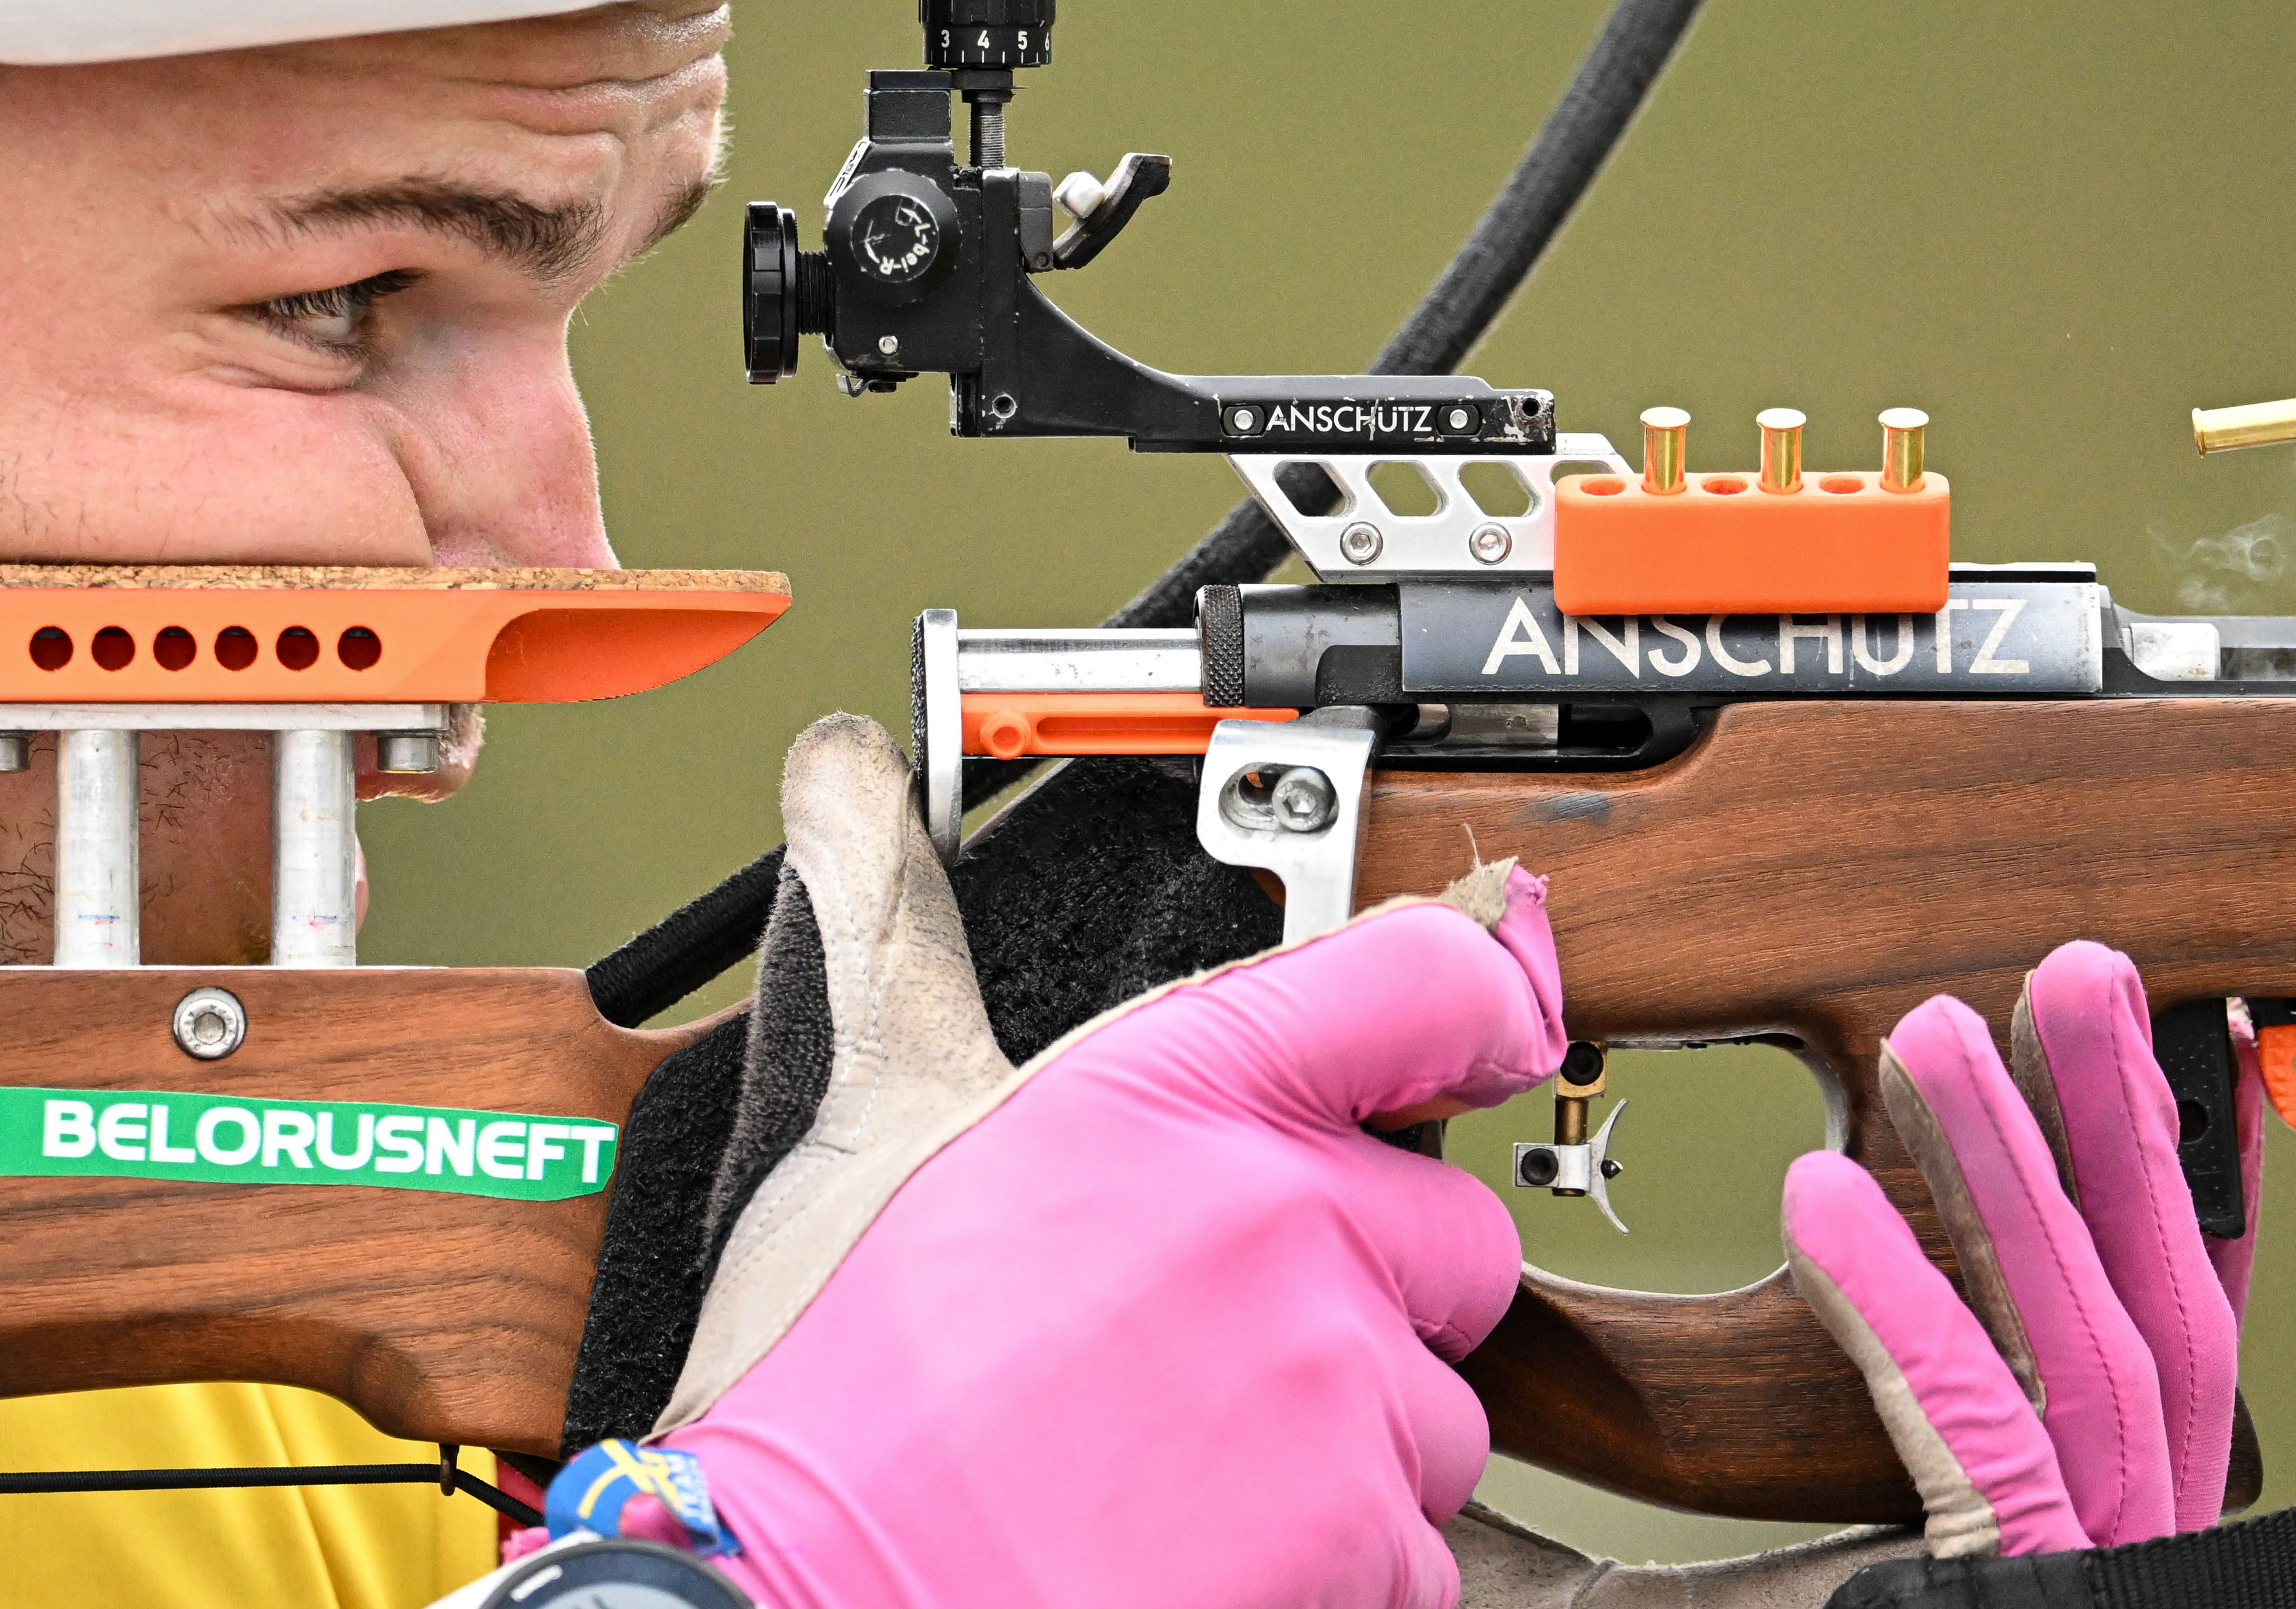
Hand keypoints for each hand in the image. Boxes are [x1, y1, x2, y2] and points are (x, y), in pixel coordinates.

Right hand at [609, 716, 1571, 1608]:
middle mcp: (1279, 1220)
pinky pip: (1418, 1552)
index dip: (1474, 1001)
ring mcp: (1331, 1391)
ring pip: (1440, 1408)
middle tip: (1223, 1335)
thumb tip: (839, 770)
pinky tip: (1203, 1545)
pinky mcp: (1360, 1549)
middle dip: (1373, 1287)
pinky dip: (1339, 1563)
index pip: (1417, 978)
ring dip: (1352, 1441)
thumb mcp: (867, 1123)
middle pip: (1456, 1229)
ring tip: (1188, 1458)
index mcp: (1171, 1089)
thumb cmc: (838, 1390)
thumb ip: (898, 934)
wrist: (811, 1599)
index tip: (1484, 1030)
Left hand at [1450, 944, 2260, 1605]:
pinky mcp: (2043, 1601)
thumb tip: (1822, 1322)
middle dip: (2117, 1124)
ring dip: (2005, 1178)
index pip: (2186, 1323)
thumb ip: (1918, 1484)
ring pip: (2079, 1344)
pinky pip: (1976, 1443)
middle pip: (2145, 1300)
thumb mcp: (1916, 1583)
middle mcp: (2154, 1550)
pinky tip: (1826, 1202)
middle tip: (2073, 971)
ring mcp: (2117, 1580)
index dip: (2209, 1178)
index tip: (2196, 1044)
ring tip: (1933, 1037)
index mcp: (2139, 1539)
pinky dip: (1904, 1312)